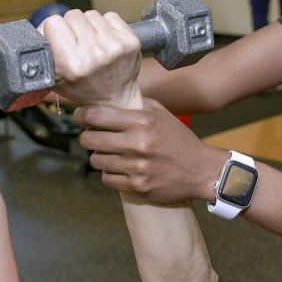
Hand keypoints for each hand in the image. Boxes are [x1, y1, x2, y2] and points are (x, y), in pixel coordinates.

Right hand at [41, 10, 141, 107]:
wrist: (114, 100)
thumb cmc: (82, 88)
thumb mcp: (53, 77)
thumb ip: (41, 53)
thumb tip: (30, 32)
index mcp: (70, 64)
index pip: (53, 22)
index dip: (53, 29)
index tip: (57, 37)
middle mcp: (93, 54)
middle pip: (72, 15)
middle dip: (71, 27)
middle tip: (75, 43)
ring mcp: (113, 46)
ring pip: (91, 14)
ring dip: (89, 26)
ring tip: (91, 43)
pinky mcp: (129, 41)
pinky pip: (110, 16)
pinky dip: (106, 25)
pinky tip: (105, 41)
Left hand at [75, 99, 226, 202]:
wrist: (201, 170)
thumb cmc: (179, 140)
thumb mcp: (161, 114)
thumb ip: (135, 103)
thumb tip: (108, 95)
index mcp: (142, 122)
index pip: (97, 115)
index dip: (82, 115)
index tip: (80, 117)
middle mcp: (138, 144)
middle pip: (90, 140)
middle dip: (87, 137)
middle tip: (93, 137)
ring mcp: (137, 168)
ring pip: (96, 161)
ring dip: (100, 157)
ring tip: (111, 154)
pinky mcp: (137, 187)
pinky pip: (107, 179)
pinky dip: (110, 174)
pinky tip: (120, 169)